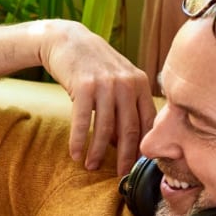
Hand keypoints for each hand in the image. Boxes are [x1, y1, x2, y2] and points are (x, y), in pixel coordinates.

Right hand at [39, 20, 155, 173]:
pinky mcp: (84, 86)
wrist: (67, 41)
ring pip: (106, 129)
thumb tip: (126, 144)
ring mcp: (105, 84)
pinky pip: (82, 122)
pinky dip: (78, 141)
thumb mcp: (118, 80)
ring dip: (98, 152)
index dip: (144, 147)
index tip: (138, 166)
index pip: (147, 122)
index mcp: (140, 83)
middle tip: (120, 175)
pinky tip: (75, 154)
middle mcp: (126, 83)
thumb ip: (127, 107)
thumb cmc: (94, 65)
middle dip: (126, 157)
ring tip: (91, 166)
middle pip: (130, 129)